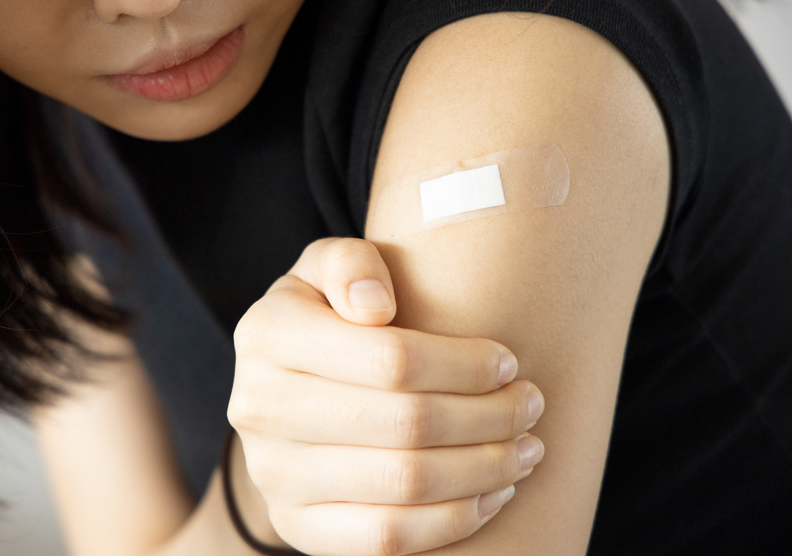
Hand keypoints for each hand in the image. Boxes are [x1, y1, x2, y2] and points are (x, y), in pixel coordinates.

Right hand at [229, 238, 545, 555]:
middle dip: (490, 417)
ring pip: (404, 484)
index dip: (465, 364)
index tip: (507, 361)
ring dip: (485, 469)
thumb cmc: (328, 316)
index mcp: (268, 334)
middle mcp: (260, 408)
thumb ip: (349, 264)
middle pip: (407, 424)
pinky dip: (454, 520)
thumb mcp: (327, 269)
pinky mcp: (297, 526)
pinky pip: (387, 538)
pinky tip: (491, 493)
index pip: (392, 359)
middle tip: (531, 405)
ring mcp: (274, 475)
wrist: (285, 389)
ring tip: (526, 449)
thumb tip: (375, 305)